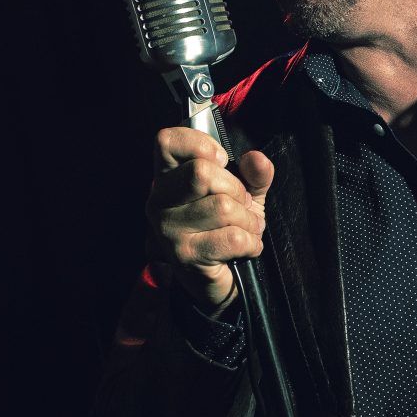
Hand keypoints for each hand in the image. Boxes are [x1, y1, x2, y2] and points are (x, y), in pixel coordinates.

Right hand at [146, 126, 273, 311]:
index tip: (222, 162)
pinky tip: (243, 248)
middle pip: (201, 173)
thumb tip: (257, 159)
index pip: (167, 140)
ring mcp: (168, 229)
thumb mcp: (245, 193)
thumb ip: (254, 173)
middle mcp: (160, 199)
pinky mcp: (185, 255)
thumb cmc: (227, 227)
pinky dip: (251, 243)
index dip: (201, 144)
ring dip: (247, 221)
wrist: (223, 276)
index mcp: (169, 175)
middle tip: (240, 205)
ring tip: (244, 229)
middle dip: (236, 190)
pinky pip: (233, 238)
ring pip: (223, 207)